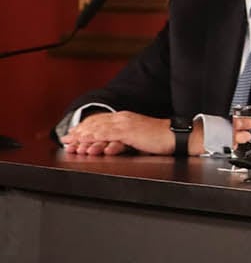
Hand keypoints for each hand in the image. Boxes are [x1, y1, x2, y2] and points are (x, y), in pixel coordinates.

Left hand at [62, 111, 178, 155]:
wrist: (174, 136)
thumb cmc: (160, 139)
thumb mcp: (138, 136)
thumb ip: (124, 137)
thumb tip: (111, 145)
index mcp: (125, 118)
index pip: (100, 120)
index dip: (85, 127)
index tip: (73, 134)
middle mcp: (122, 118)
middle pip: (95, 123)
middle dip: (78, 131)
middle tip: (65, 139)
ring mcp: (124, 123)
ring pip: (97, 128)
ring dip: (81, 136)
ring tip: (70, 142)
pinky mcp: (128, 131)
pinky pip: (106, 134)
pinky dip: (92, 137)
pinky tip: (84, 142)